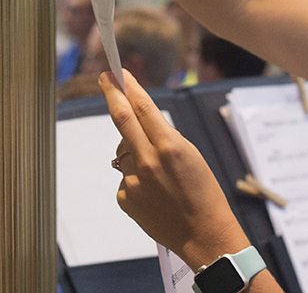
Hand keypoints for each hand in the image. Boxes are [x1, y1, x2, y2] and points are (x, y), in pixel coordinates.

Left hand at [99, 70, 250, 270]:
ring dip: (134, 150)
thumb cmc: (204, 193)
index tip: (117, 73)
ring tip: (158, 173)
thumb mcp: (191, 154)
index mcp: (170, 146)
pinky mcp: (124, 198)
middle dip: (111, 93)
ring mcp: (133, 181)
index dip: (128, 86)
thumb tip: (140, 121)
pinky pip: (125, 177)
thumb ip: (164, 137)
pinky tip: (154, 193)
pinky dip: (136, 178)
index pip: (143, 107)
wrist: (203, 235)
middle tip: (104, 78)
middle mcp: (148, 161)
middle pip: (122, 118)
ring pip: (124, 151)